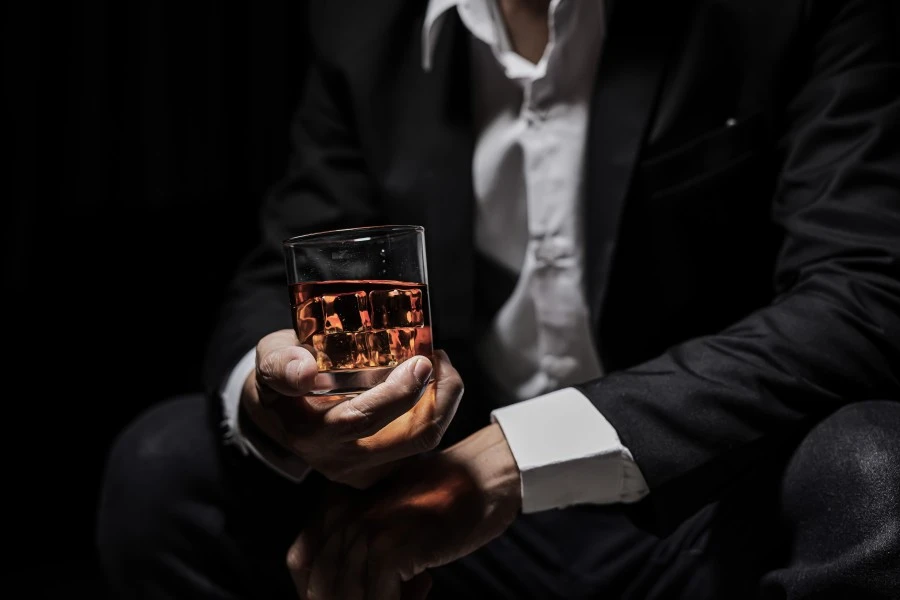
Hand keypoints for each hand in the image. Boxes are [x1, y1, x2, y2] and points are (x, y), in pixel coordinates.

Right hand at [241, 329, 463, 487]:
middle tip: (437, 357)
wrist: (280, 411)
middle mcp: (341, 459)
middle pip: (411, 438)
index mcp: (311, 433)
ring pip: (424, 440)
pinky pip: (420, 440)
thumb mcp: (269, 360)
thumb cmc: (283, 375)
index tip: (420, 361)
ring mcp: (365, 469)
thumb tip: (305, 371)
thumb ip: (281, 365)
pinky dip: (434, 409)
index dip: (397, 393)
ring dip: (443, 400)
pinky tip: (427, 382)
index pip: (361, 420)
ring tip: (437, 365)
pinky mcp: (383, 468)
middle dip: (440, 396)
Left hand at [287, 423, 521, 599]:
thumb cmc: (445, 500)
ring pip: (348, 598)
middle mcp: (344, 516)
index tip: (347, 597)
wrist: (485, 476)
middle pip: (321, 587)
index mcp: (336, 505)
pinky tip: (425, 586)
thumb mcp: (390, 516)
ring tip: (415, 591)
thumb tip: (344, 592)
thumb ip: (361, 543)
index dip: (315, 591)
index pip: (300, 562)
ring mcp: (366, 530)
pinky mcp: (391, 547)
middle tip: (395, 595)